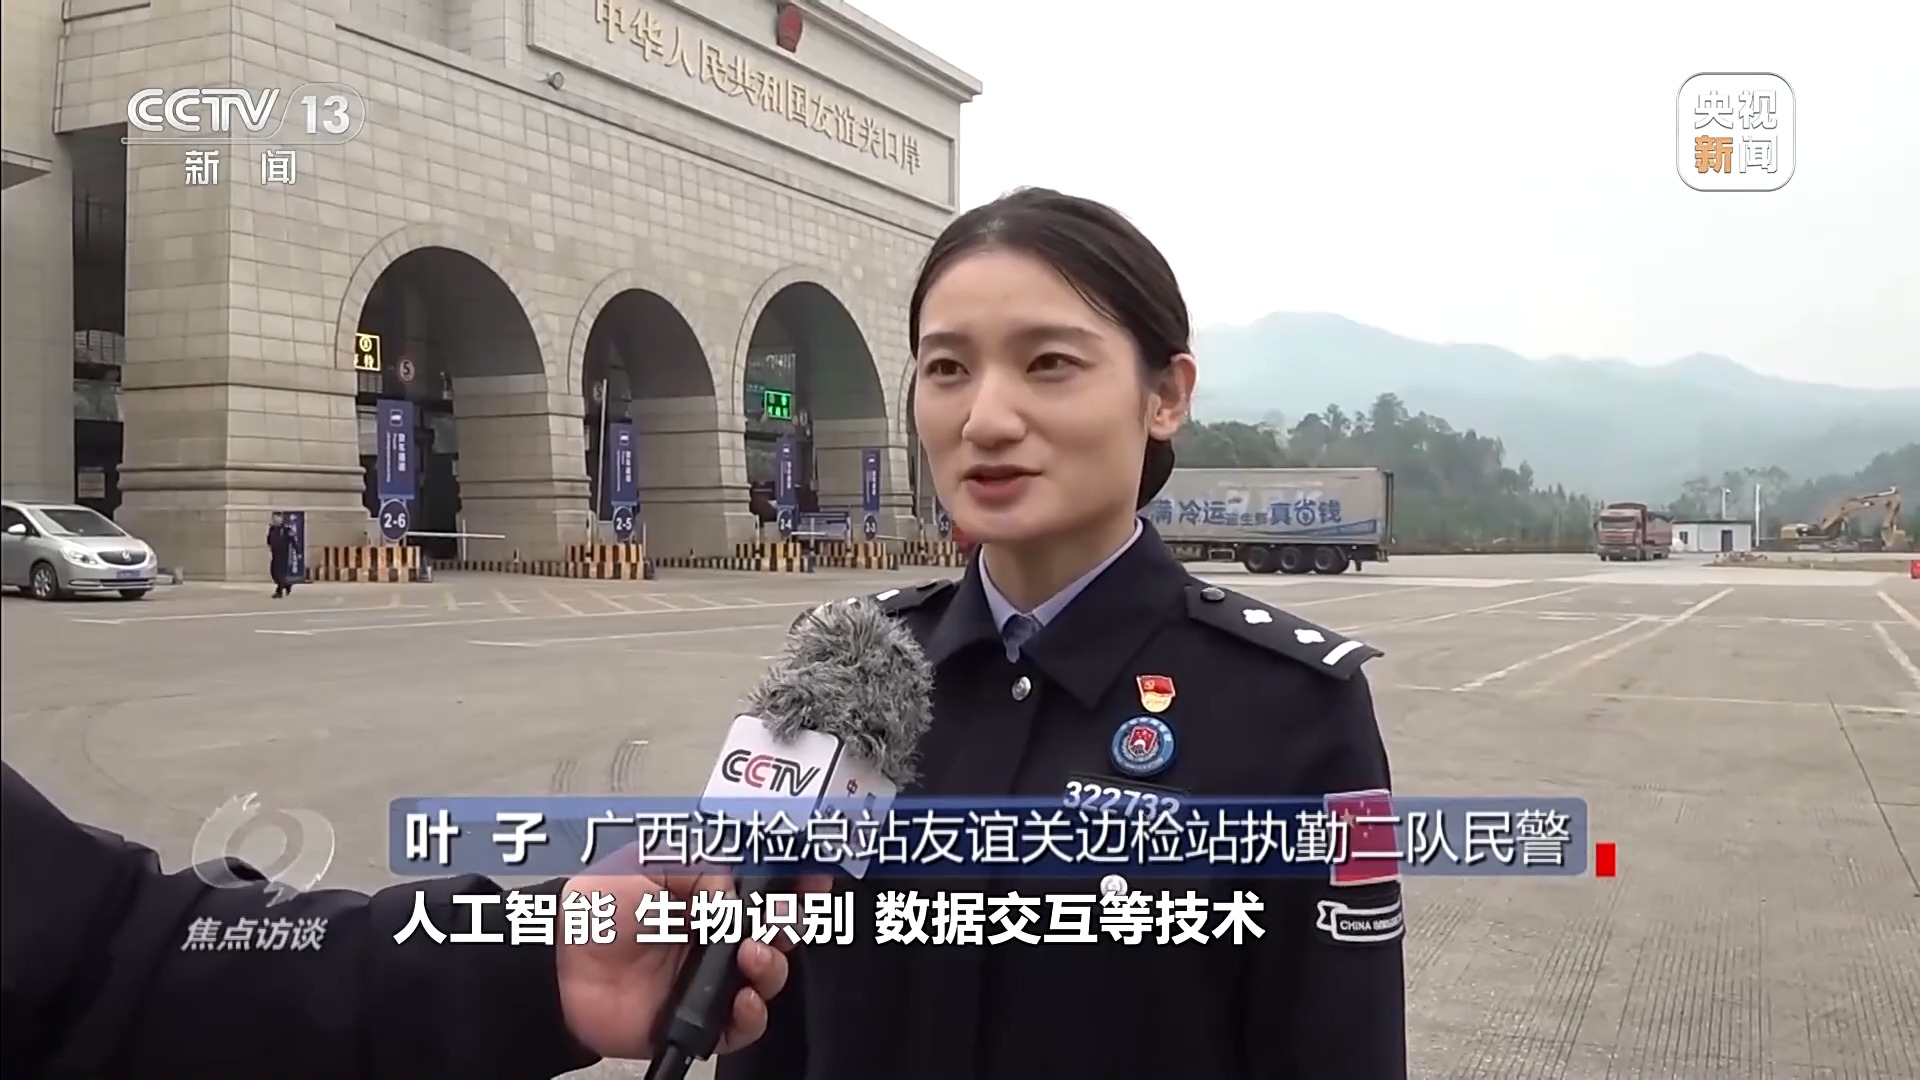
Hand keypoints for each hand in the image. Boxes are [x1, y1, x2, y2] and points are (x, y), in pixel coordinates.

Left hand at [554, 862, 830, 1059]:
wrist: (557, 968)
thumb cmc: (595, 909)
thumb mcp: (649, 861)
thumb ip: (703, 867)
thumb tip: (735, 894)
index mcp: (706, 893)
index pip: (766, 884)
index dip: (794, 879)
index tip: (813, 873)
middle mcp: (714, 935)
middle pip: (778, 930)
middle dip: (791, 921)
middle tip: (783, 917)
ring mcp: (710, 978)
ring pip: (769, 976)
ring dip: (773, 964)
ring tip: (753, 955)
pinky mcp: (701, 1019)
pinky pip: (745, 1024)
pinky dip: (752, 1013)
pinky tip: (742, 998)